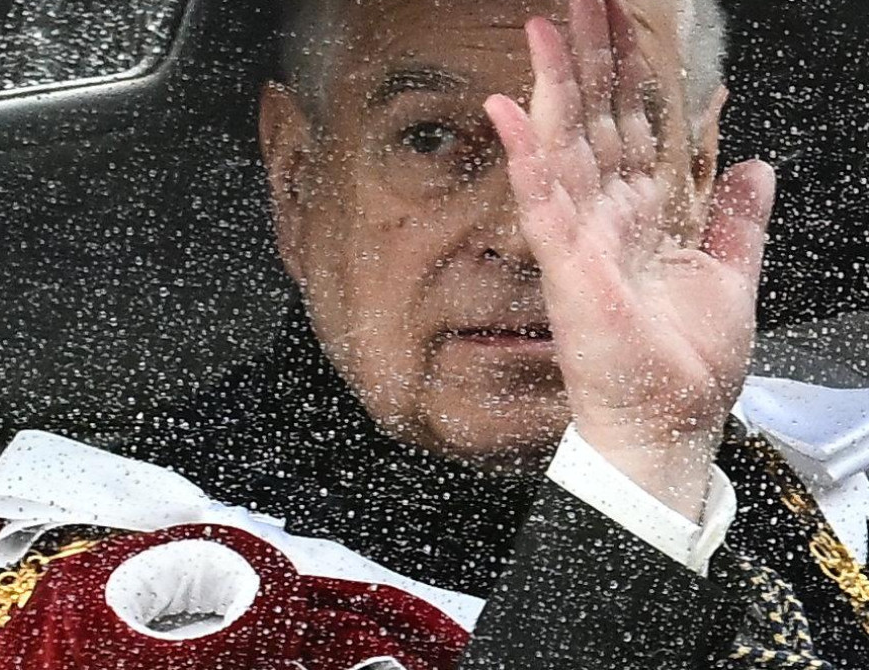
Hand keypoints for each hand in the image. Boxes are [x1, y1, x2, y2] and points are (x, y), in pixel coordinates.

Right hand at [483, 0, 775, 518]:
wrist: (668, 425)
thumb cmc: (686, 367)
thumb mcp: (732, 276)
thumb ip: (737, 217)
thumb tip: (753, 162)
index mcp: (645, 215)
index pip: (636, 125)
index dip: (633, 72)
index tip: (626, 19)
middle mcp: (607, 217)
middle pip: (597, 119)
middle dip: (590, 56)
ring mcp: (582, 237)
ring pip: (566, 145)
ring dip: (554, 85)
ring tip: (543, 28)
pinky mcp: (568, 266)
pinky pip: (543, 201)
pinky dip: (527, 155)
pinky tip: (509, 111)